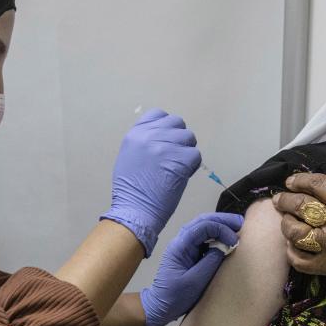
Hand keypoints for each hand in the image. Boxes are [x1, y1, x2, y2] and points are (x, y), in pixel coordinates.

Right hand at [101, 108, 201, 256]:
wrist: (134, 210)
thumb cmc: (132, 190)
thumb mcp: (129, 156)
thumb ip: (145, 142)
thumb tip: (163, 138)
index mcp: (135, 134)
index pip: (159, 114)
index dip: (167, 127)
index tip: (166, 142)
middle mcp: (149, 136)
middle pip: (177, 124)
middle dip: (179, 140)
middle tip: (173, 158)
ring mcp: (165, 147)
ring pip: (189, 138)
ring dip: (186, 153)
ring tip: (176, 168)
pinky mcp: (179, 160)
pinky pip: (196, 155)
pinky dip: (192, 167)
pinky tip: (180, 176)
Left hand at [140, 212, 243, 325]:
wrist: (160, 307)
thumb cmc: (174, 297)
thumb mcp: (195, 282)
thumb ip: (210, 262)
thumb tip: (223, 247)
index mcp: (180, 246)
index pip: (202, 227)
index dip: (221, 229)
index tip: (234, 241)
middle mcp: (181, 242)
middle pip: (203, 221)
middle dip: (223, 220)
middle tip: (241, 223)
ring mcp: (185, 246)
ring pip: (203, 228)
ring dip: (220, 226)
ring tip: (237, 228)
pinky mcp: (190, 253)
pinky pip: (204, 239)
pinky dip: (217, 236)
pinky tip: (227, 240)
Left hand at [272, 173, 325, 310]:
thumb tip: (321, 190)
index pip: (317, 185)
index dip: (300, 181)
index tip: (291, 182)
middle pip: (301, 206)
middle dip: (285, 200)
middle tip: (279, 199)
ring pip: (294, 232)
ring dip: (286, 224)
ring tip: (287, 220)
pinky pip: (298, 259)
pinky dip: (291, 250)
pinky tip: (293, 244)